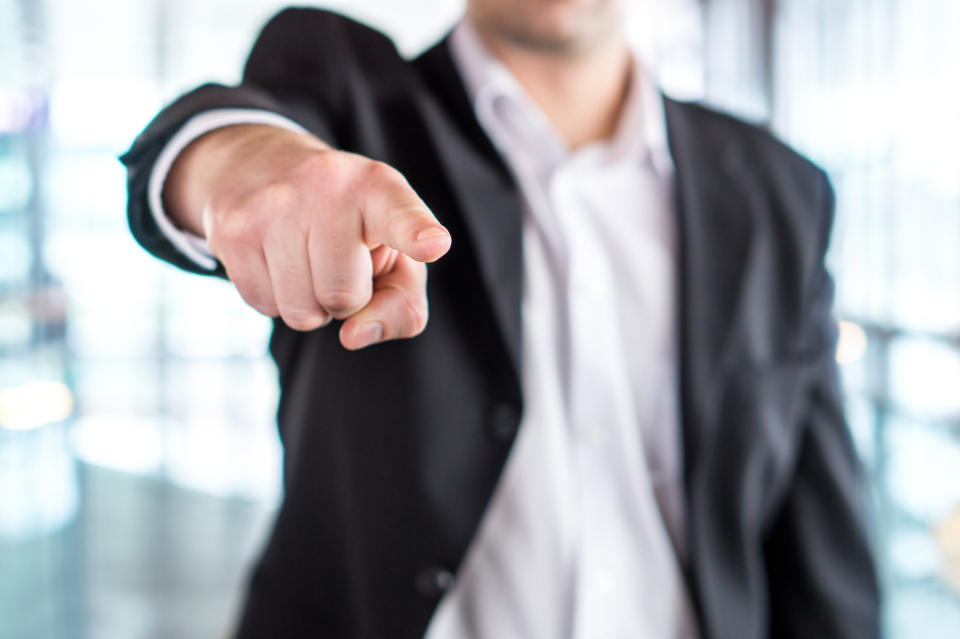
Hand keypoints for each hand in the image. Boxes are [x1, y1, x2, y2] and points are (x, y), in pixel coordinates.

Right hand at [163, 124, 450, 348]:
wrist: (260, 166)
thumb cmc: (352, 228)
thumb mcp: (395, 258)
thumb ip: (402, 306)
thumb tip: (353, 336)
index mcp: (378, 187)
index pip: (399, 216)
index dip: (415, 234)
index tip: (433, 245)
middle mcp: (326, 187)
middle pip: (343, 297)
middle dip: (345, 298)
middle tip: (337, 259)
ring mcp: (272, 205)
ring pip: (301, 312)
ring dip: (309, 303)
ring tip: (308, 258)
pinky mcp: (231, 229)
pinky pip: (264, 306)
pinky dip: (276, 296)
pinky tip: (278, 258)